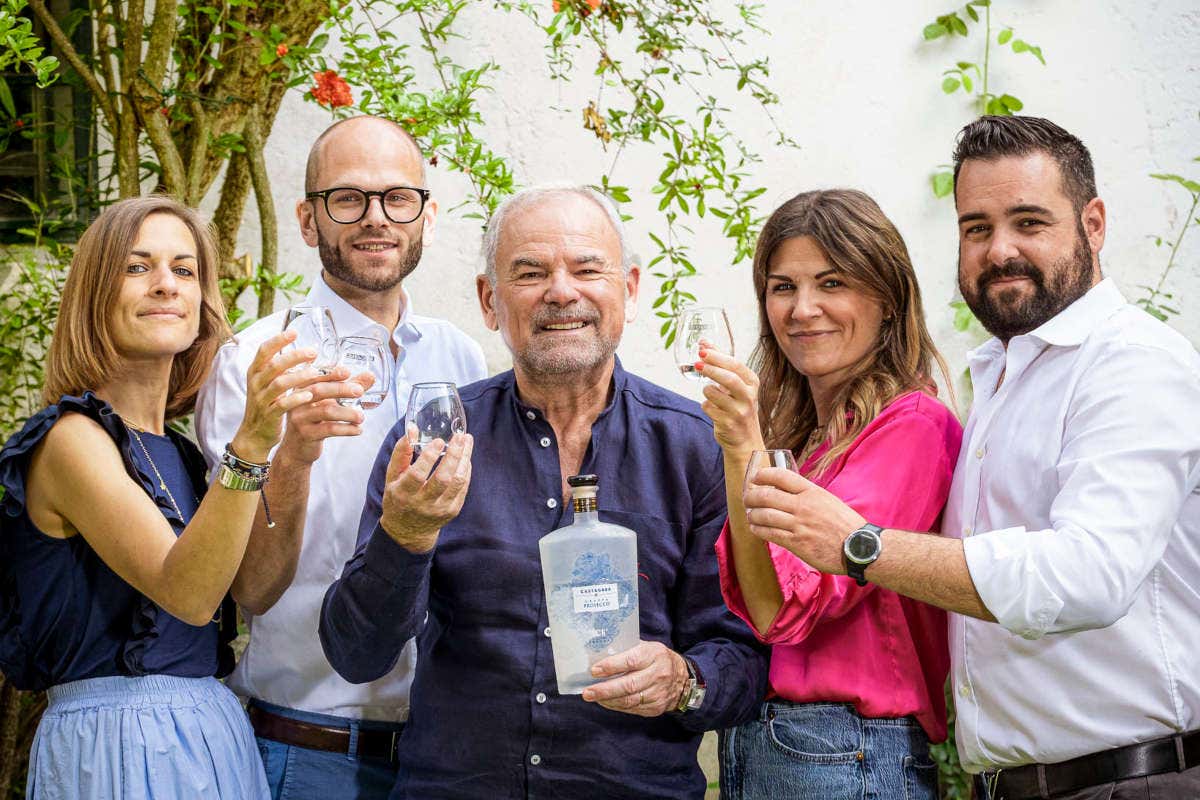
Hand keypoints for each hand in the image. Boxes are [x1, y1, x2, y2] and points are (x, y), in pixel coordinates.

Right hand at [231, 331, 328, 462]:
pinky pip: (281, 405)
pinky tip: (308, 395)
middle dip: (294, 357)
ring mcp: (261, 400)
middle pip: (273, 365)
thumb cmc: (266, 404)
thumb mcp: (267, 383)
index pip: (263, 351)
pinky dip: (295, 399)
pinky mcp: (268, 415)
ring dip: (298, 377)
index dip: (278, 340)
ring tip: (315, 372)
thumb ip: (279, 368)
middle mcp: (256, 383)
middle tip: (313, 352)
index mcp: (255, 372)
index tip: (294, 332)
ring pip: (279, 384)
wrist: (254, 435)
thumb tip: (303, 350)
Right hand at [277, 370, 374, 464]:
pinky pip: (328, 429)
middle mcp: (297, 401)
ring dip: (347, 413)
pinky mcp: (306, 434)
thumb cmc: (316, 419)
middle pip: (319, 390)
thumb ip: (349, 388)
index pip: (315, 376)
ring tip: (361, 417)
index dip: (331, 373)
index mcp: (302, 388)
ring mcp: (300, 418)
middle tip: (360, 391)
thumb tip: (370, 375)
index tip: (348, 372)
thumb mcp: (330, 402)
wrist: (297, 448)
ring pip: (325, 411)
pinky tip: (358, 430)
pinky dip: (346, 429)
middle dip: (341, 389)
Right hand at [380, 425, 473, 552]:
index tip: (439, 440)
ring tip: (467, 441)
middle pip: (442, 479)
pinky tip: (465, 457)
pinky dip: (466, 470)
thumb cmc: (399, 497)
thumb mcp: (392, 477)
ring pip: (457, 482)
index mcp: (403, 494)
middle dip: (453, 455)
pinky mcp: (452, 511)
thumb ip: (401, 453)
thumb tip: (412, 429)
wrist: (408, 530)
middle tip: (460, 436)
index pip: (418, 475)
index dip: (429, 457)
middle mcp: (422, 503)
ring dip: (464, 460)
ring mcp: (439, 509)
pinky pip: (463, 488)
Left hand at [581, 641, 688, 716]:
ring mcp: (658, 693)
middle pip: (629, 685)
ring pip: (629, 700)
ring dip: (608, 699)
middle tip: (588, 691)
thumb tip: (598, 653)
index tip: (594, 670)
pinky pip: (632, 708)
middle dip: (605, 689)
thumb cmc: (657, 659)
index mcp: (654, 654)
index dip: (611, 666)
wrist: (683, 679)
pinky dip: (616, 705)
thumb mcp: (647, 647)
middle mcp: (658, 674)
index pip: (631, 661)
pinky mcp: (655, 707)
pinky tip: (605, 701)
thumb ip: (626, 650)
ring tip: (592, 696)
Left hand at [695, 347, 764, 455]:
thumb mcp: (735, 384)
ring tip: (710, 393)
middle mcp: (748, 396)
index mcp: (752, 382)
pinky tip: (713, 408)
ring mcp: (739, 411)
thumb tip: (703, 343)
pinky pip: (708, 408)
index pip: (735, 365)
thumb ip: (720, 363)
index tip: (702, 349)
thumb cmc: (737, 405)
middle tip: (697, 362)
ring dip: (706, 390)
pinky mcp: (728, 423)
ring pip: (713, 393)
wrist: (745, 440)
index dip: (717, 356)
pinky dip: (705, 405)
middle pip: (729, 378)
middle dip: (711, 369)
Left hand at [742, 466, 865, 573]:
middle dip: (751, 496)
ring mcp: (799, 524)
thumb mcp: (828, 500)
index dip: (763, 475)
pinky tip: (755, 527)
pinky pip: (770, 533)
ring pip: (764, 515)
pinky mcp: (796, 543)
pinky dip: (758, 529)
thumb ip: (807, 495)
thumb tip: (787, 493)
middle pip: (766, 495)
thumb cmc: (845, 524)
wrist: (859, 547)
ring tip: (750, 514)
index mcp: (812, 491)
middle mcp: (803, 505)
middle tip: (747, 498)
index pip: (781, 476)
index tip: (755, 478)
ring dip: (752, 514)